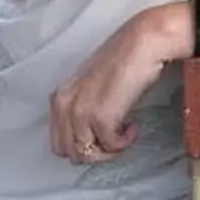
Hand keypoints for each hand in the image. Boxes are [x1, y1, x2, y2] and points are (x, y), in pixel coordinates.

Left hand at [50, 6, 189, 162]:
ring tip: (124, 133)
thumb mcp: (91, 86)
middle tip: (113, 140)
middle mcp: (64, 105)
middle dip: (94, 153)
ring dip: (110, 150)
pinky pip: (111, 146)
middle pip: (70, 153)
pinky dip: (124, 142)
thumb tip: (90, 135)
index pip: (58, 142)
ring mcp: (80, 112)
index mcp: (59, 97)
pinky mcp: (101, 117)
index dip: (82, 146)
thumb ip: (82, 108)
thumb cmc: (123, 61)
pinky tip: (133, 126)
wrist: (142, 44)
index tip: (100, 138)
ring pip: (88, 154)